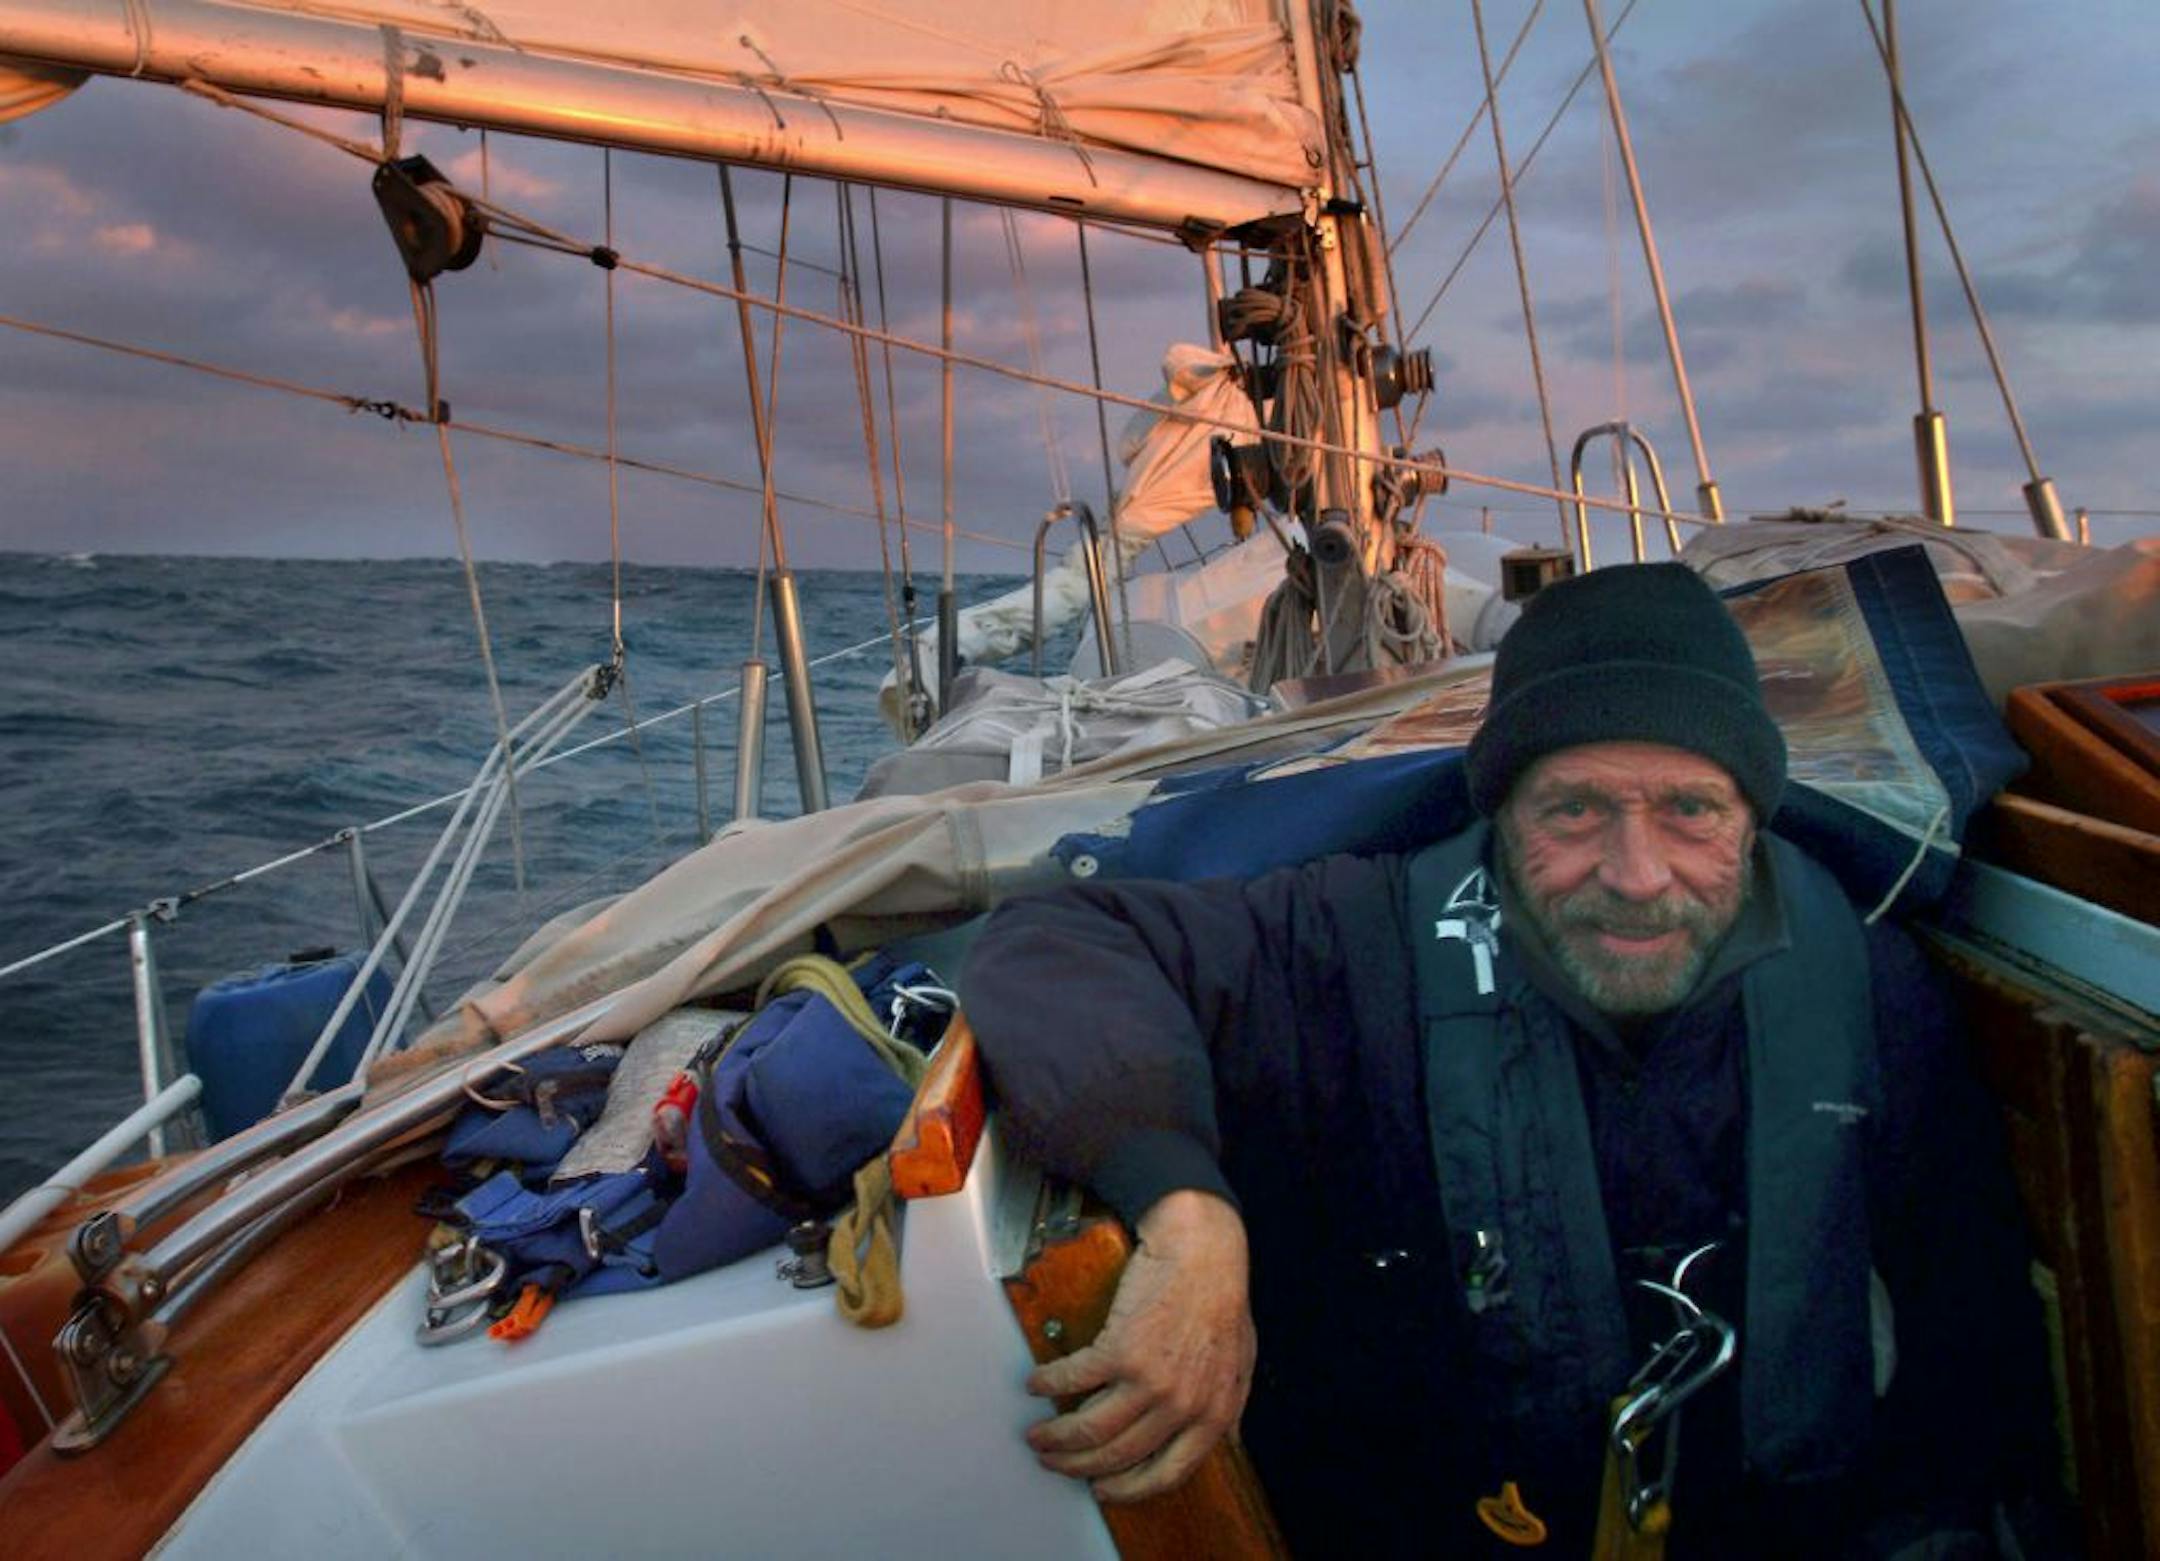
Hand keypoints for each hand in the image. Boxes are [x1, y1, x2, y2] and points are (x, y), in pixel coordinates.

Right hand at [1024, 1190, 1256, 1501]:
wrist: (1203, 1251)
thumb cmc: (1222, 1300)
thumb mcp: (1240, 1365)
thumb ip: (1228, 1408)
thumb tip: (1223, 1441)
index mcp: (1212, 1416)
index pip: (1166, 1475)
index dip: (1128, 1489)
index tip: (1102, 1488)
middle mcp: (1181, 1407)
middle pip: (1117, 1456)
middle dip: (1077, 1466)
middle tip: (1054, 1461)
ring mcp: (1150, 1382)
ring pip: (1090, 1430)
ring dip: (1056, 1437)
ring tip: (1038, 1435)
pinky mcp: (1120, 1350)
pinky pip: (1073, 1381)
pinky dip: (1048, 1385)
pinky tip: (1037, 1384)